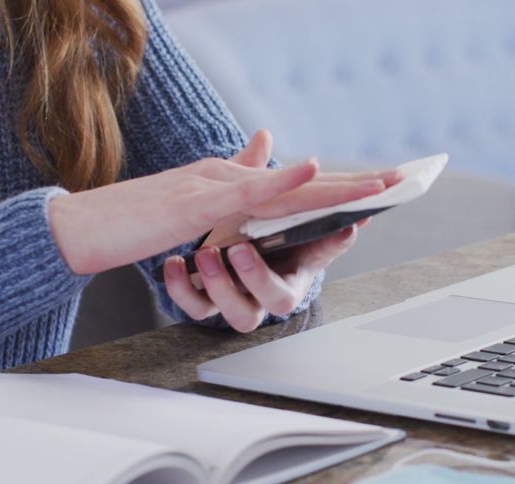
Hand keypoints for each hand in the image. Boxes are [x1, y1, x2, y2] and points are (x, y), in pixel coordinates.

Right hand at [47, 131, 384, 276]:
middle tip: (403, 180)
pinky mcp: (192, 202)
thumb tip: (239, 195)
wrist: (75, 231)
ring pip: (285, 183)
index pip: (291, 185)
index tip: (380, 189)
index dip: (338, 186)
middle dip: (355, 183)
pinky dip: (281, 179)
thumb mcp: (182, 213)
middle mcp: (222, 177)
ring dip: (336, 181)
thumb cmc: (124, 226)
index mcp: (222, 184)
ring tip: (382, 182)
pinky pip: (245, 191)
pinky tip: (313, 170)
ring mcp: (209, 187)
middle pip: (301, 180)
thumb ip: (213, 203)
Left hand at [162, 130, 401, 332]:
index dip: (335, 244)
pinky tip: (173, 266)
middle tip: (238, 249)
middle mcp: (267, 284)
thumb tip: (263, 135)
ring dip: (220, 285)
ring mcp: (237, 298)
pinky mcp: (204, 304)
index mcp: (289, 259)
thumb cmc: (221, 226)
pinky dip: (183, 290)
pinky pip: (197, 311)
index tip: (346, 226)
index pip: (318, 255)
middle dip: (259, 277)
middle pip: (281, 299)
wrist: (167, 241)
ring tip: (203, 254)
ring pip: (241, 316)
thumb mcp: (237, 200)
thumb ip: (252, 175)